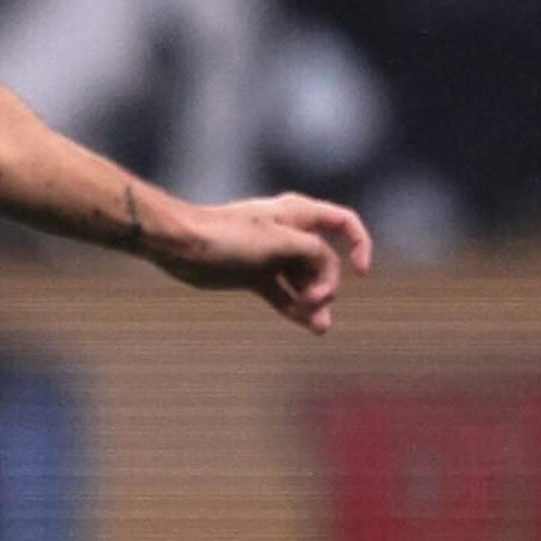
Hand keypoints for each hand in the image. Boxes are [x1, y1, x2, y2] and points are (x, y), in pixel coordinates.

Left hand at [146, 192, 373, 331]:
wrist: (179, 246)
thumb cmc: (227, 236)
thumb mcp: (280, 241)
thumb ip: (315, 254)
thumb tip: (328, 276)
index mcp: (298, 214)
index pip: (344, 223)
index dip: (360, 245)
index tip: (360, 270)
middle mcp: (289, 233)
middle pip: (325, 262)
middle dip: (327, 284)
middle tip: (313, 301)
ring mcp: (272, 256)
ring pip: (305, 282)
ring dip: (314, 303)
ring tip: (317, 327)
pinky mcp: (254, 276)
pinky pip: (284, 294)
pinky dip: (295, 308)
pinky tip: (308, 326)